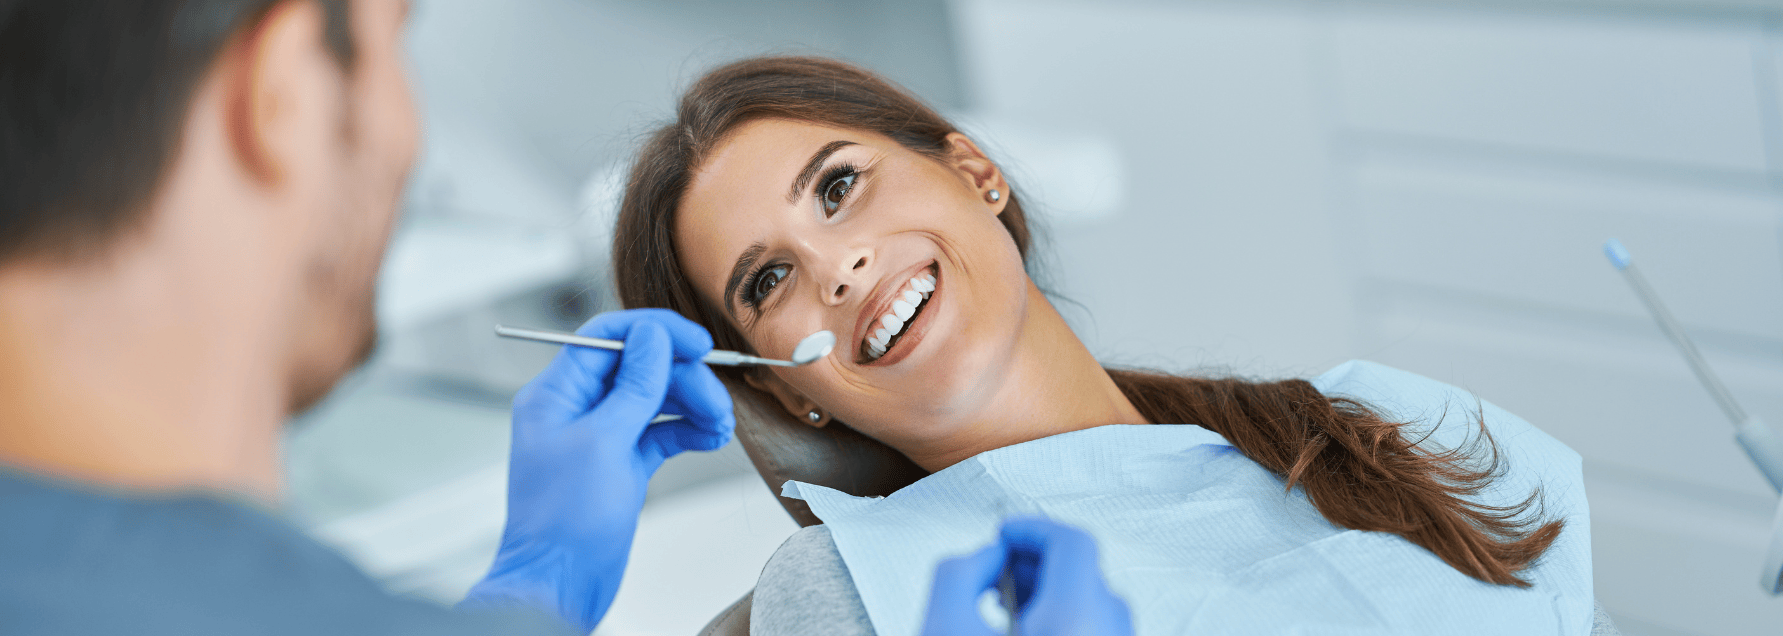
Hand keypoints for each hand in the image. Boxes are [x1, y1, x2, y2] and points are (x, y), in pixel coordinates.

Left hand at [460, 309, 735, 632]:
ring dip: (692, 404)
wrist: (560, 585)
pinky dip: (687, 430)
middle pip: (640, 368)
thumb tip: (653, 336)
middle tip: (717, 401)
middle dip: (683, 380)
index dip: (655, 332)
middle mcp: (576, 408)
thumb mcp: (604, 443)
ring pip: (655, 399)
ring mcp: (599, 436)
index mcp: (556, 394)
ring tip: (721, 425)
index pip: (607, 338)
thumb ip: (633, 385)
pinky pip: (659, 431)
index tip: (697, 342)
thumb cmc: (565, 522)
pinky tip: (711, 437)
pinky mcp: (620, 462)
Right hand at [921, 516, 1133, 635]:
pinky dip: (1064, 617)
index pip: (1073, 542)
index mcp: (1075, 616)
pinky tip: (1024, 631)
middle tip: (999, 568)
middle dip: (1037, 559)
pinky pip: (1095, 627)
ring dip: (1049, 589)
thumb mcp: (942, 627)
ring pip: (1092, 602)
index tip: (1005, 532)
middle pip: (1084, 571)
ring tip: (1004, 606)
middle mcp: (1107, 632)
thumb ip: (958, 572)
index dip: (1033, 527)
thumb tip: (987, 555)